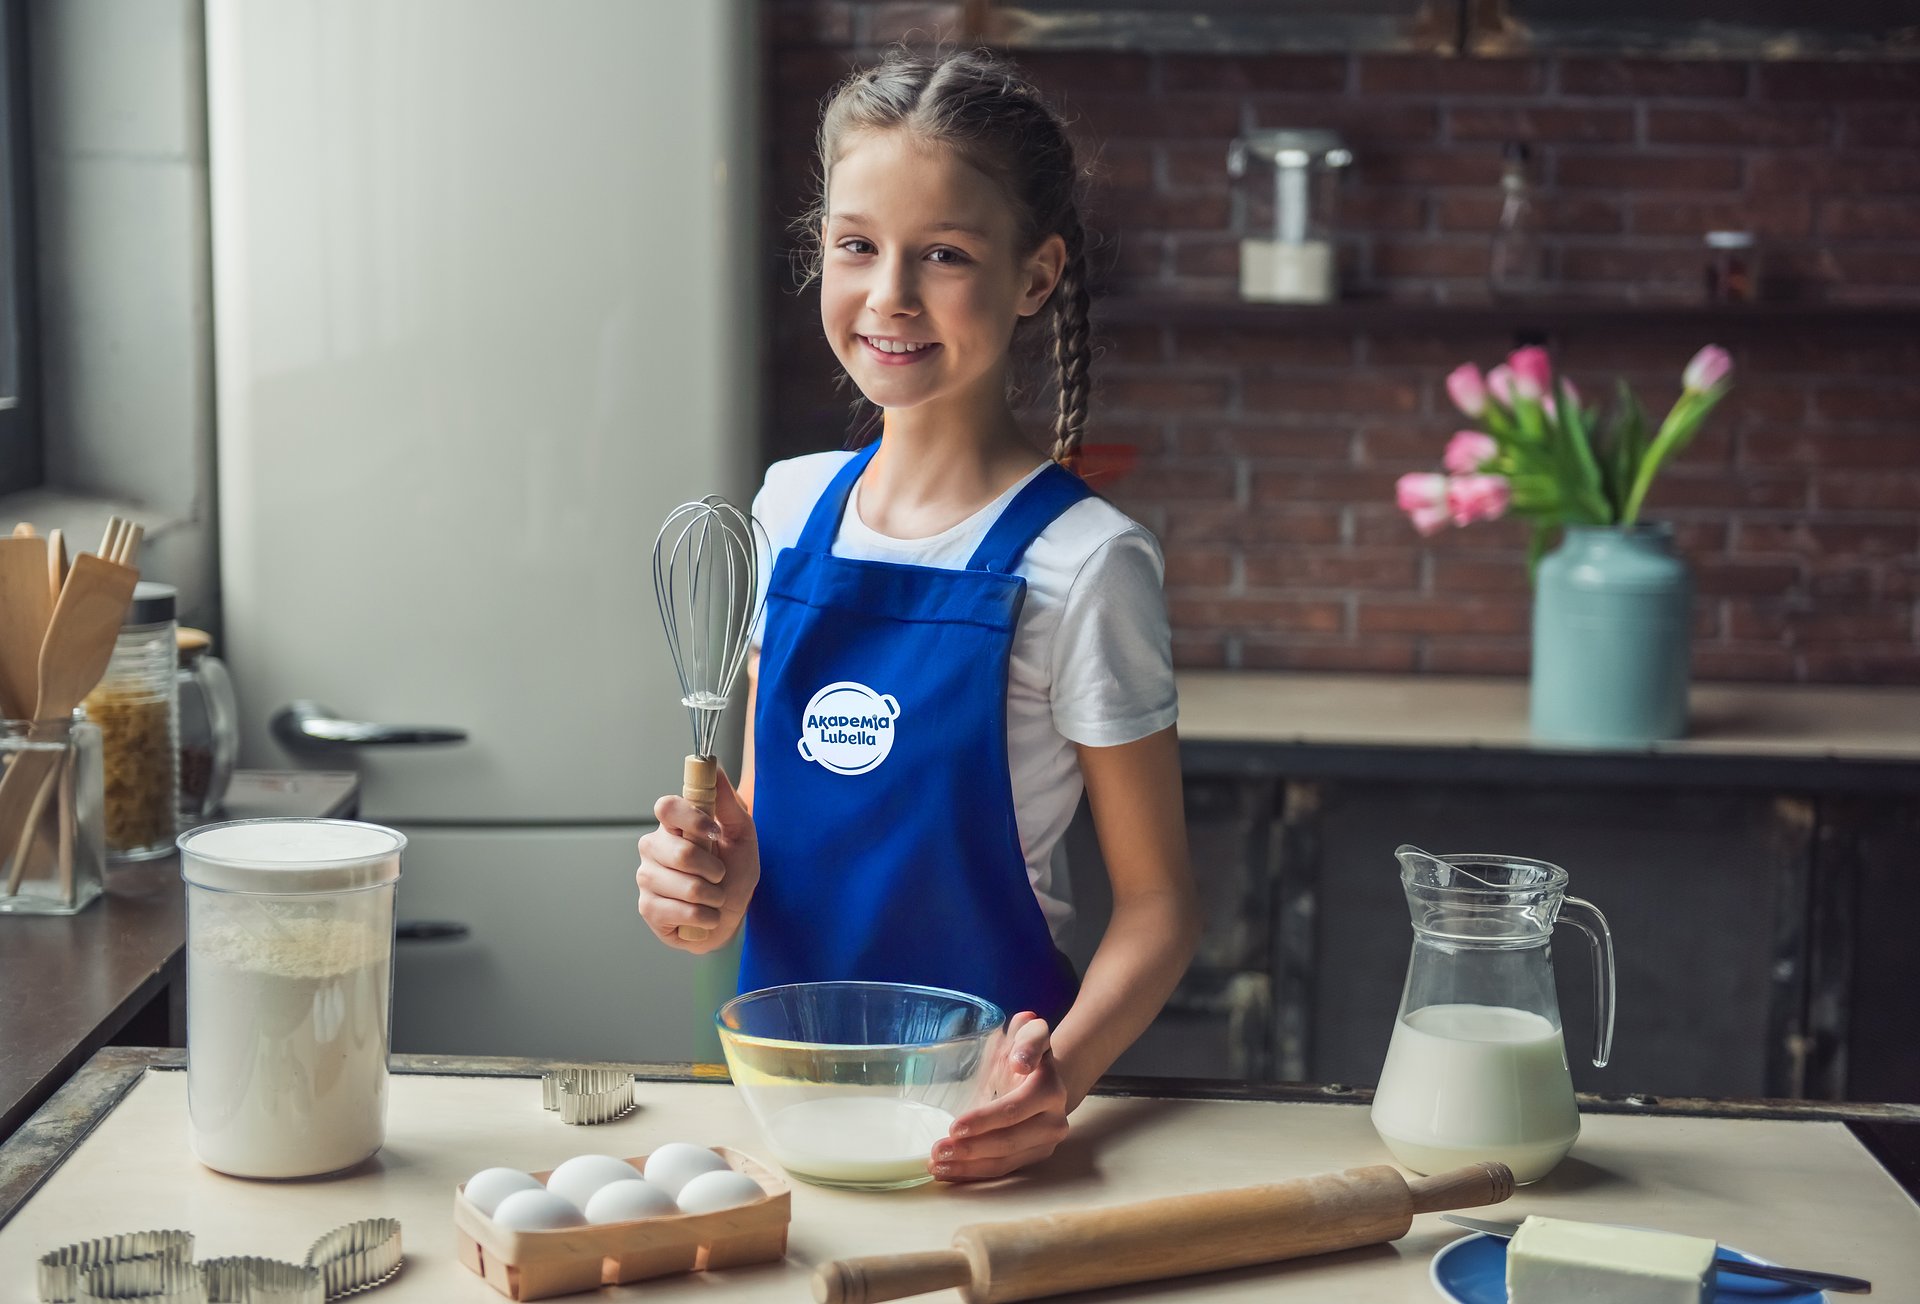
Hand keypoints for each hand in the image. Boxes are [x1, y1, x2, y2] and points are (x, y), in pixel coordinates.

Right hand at [635, 767, 758, 954]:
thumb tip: (716, 769)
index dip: (691, 819)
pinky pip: (679, 911)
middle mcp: (654, 847)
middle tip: (720, 875)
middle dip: (713, 869)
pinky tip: (703, 915)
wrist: (730, 917)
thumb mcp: (742, 836)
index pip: (666, 807)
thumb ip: (729, 804)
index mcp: (674, 825)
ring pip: (683, 885)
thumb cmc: (734, 873)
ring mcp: (647, 878)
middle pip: (679, 852)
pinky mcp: (647, 908)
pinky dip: (703, 916)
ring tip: (713, 897)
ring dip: (712, 896)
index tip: (715, 832)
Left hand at [932, 1013, 1068, 1181]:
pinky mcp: (1033, 1157)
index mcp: (1049, 1089)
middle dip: (970, 1148)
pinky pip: (1002, 1170)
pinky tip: (948, 1171)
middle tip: (937, 1149)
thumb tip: (1020, 1060)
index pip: (1014, 1110)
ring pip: (1004, 1161)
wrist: (1047, 1076)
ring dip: (968, 1167)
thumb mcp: (1029, 1034)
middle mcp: (1053, 1120)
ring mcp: (1045, 1143)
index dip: (984, 1120)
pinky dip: (974, 1173)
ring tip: (937, 1164)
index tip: (954, 1126)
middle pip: (1008, 1141)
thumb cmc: (1026, 1052)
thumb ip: (1028, 1038)